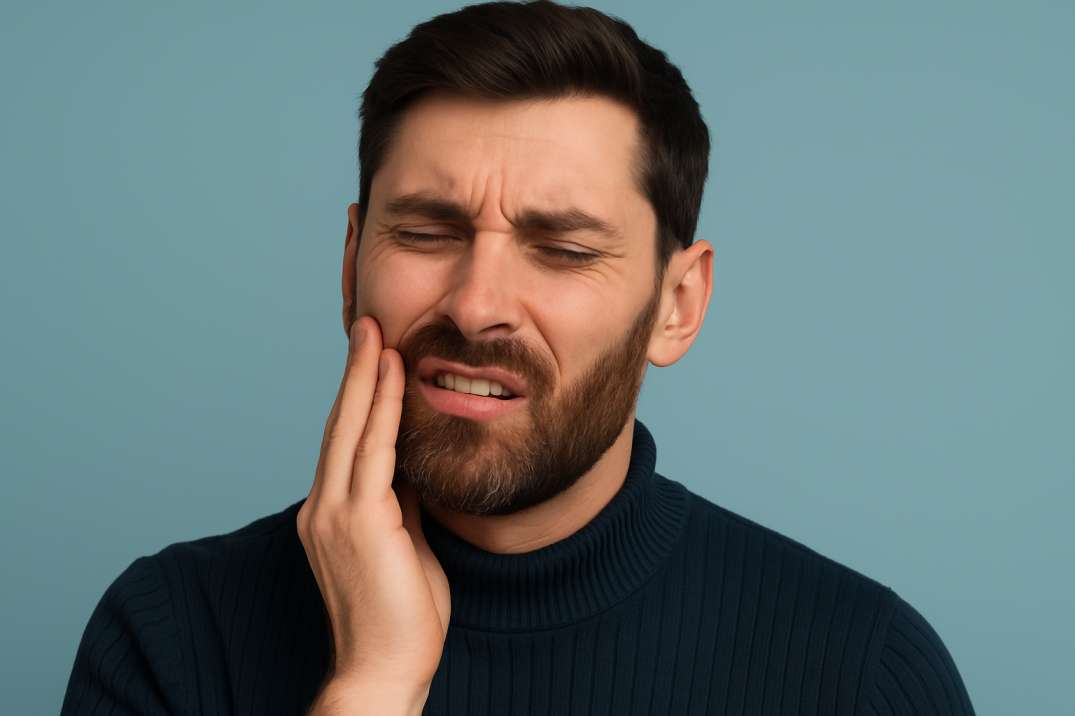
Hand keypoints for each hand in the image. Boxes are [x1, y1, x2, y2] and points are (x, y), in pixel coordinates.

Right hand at [297, 315, 450, 692]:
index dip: (357, 398)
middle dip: (356, 373)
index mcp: (331, 514)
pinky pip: (374, 450)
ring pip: (351, 429)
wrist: (382, 670)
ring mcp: (335, 514)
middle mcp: (323, 507)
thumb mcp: (401, 546)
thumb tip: (410, 468)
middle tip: (368, 325)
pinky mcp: (358, 521)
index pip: (344, 443)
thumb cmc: (399, 617)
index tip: (372, 359)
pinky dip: (383, 408)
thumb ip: (399, 505)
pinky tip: (393, 375)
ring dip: (367, 377)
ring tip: (377, 333)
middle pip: (339, 424)